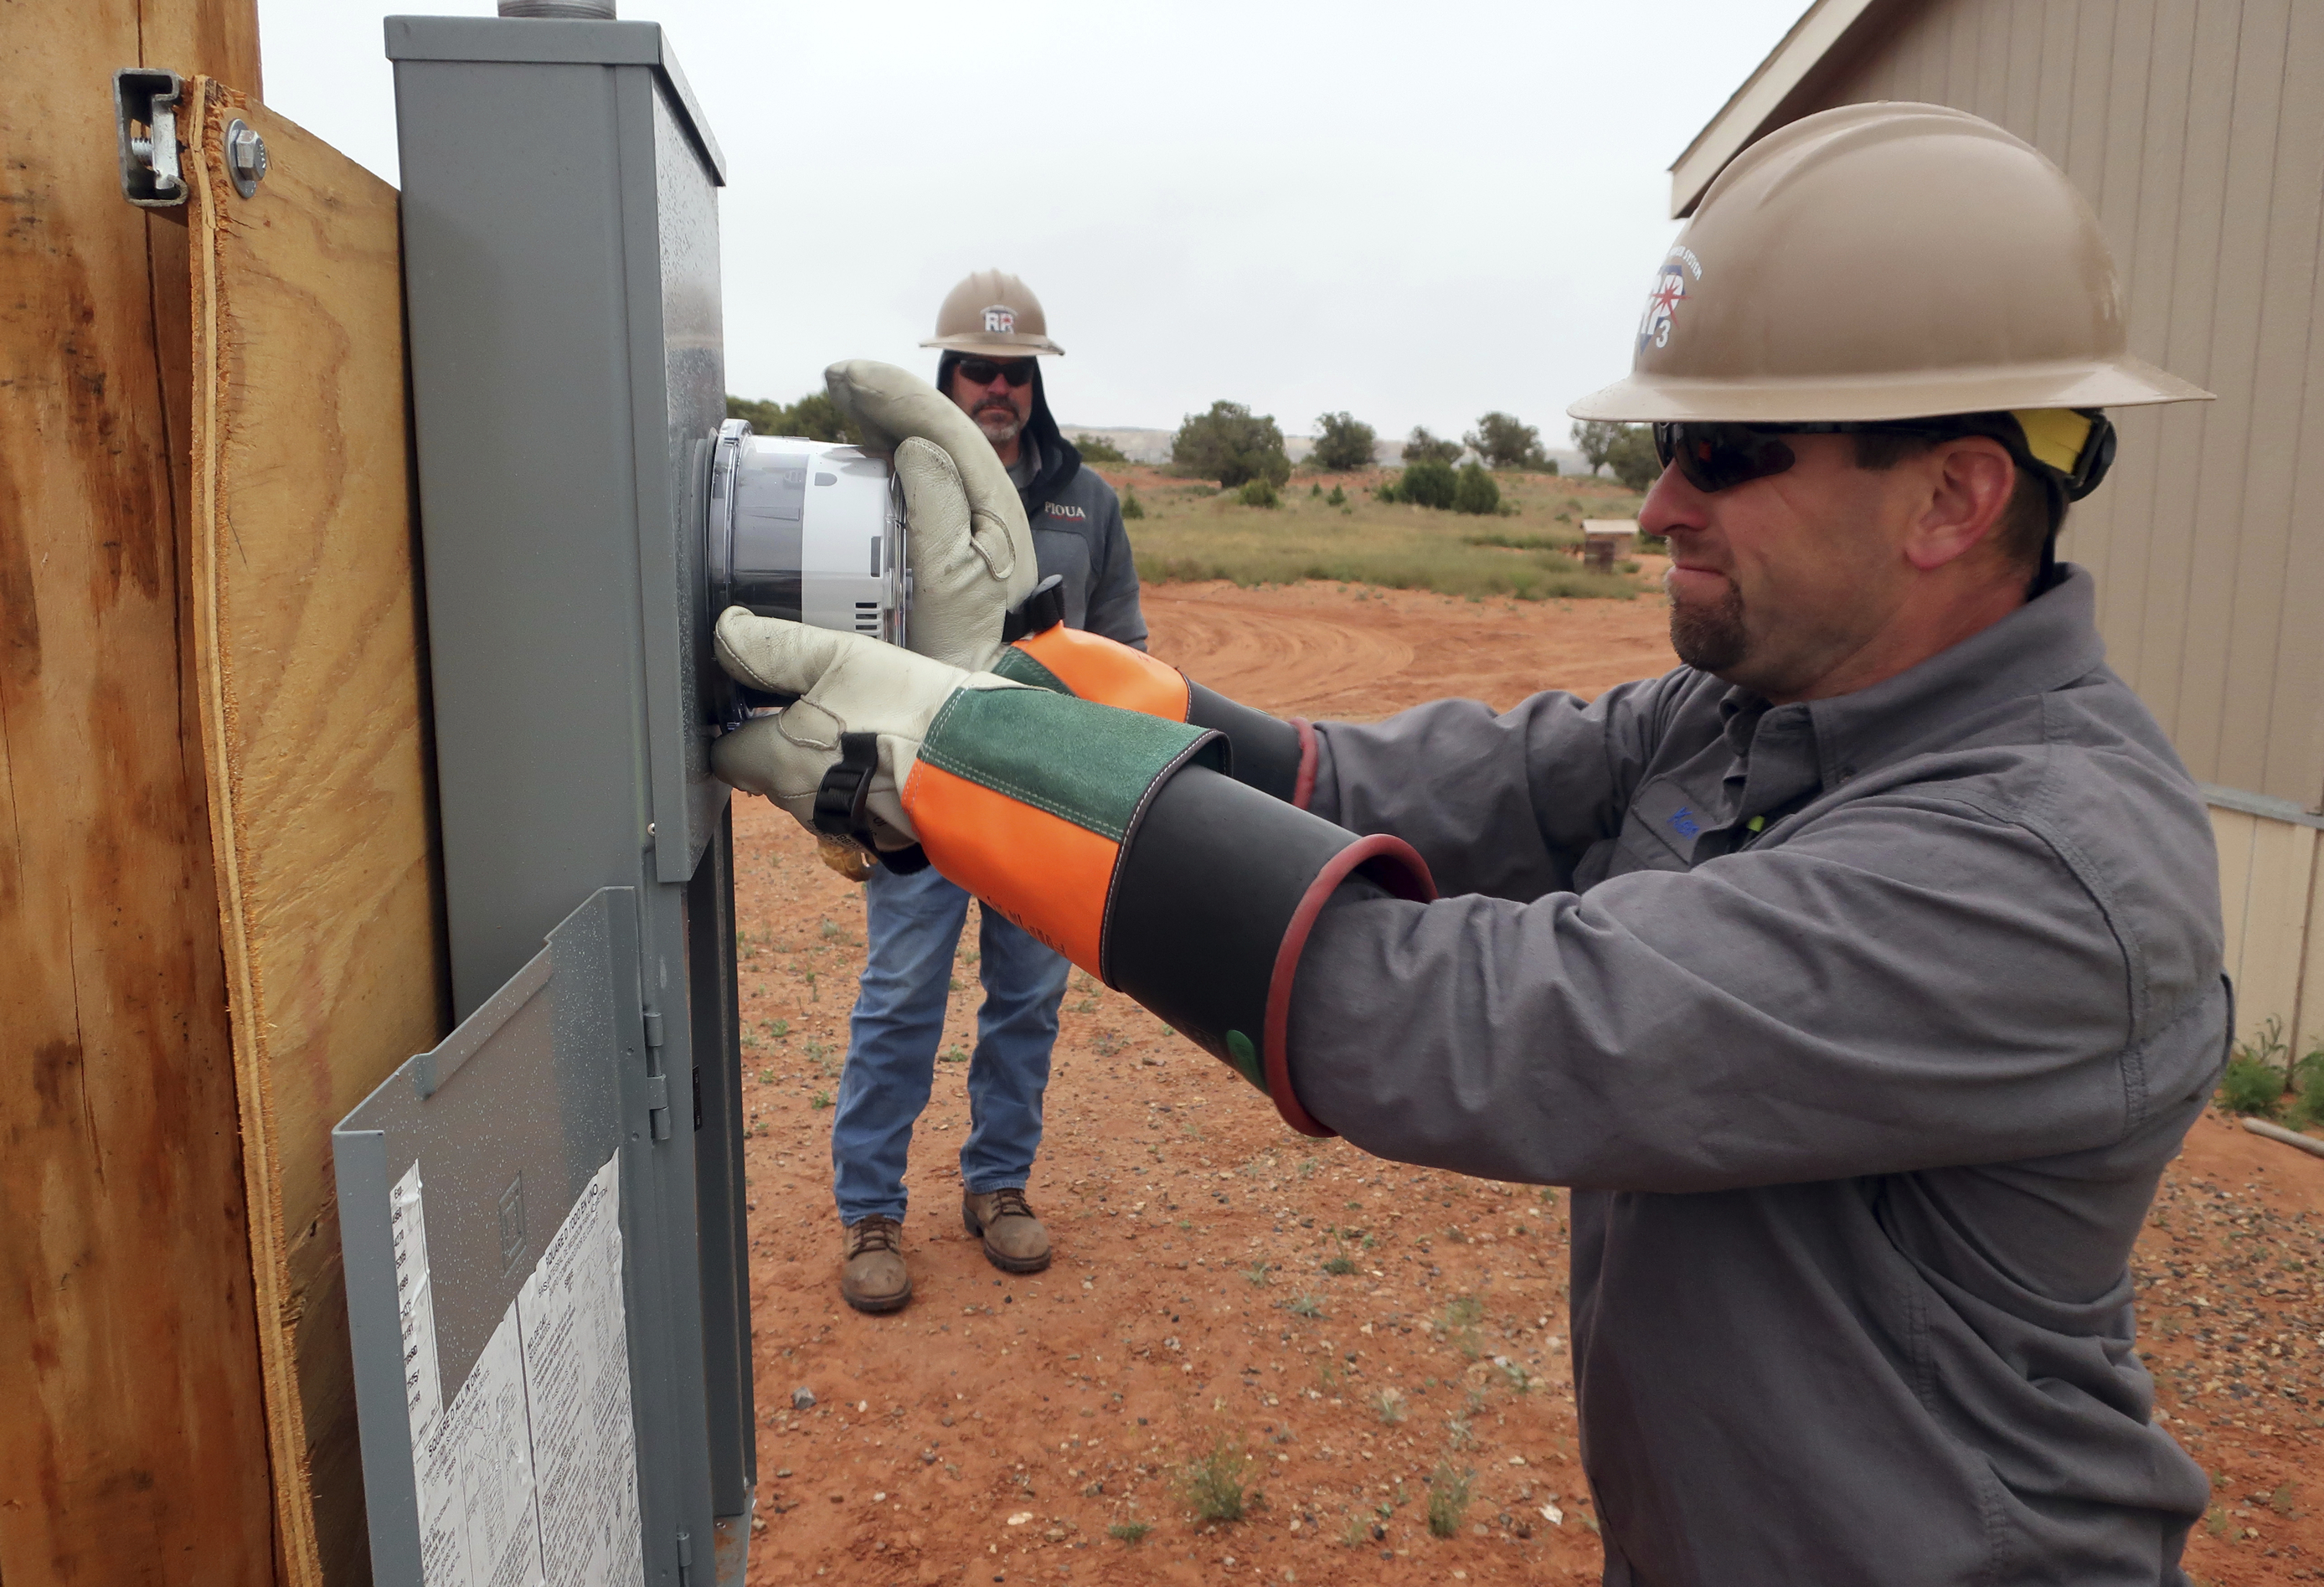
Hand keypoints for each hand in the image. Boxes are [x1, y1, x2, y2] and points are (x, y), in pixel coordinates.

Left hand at [709, 606, 1019, 847]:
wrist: (982, 766)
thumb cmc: (909, 710)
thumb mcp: (841, 656)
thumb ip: (775, 646)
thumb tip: (727, 632)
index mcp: (777, 760)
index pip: (727, 754)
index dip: (740, 724)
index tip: (763, 702)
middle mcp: (798, 804)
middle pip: (772, 771)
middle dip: (790, 741)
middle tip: (832, 705)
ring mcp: (839, 827)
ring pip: (815, 791)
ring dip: (830, 764)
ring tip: (871, 729)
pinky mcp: (879, 840)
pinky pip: (855, 809)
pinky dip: (865, 787)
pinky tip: (892, 757)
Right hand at [825, 360, 1037, 671]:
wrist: (976, 707)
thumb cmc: (969, 649)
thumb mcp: (954, 579)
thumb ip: (938, 509)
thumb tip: (913, 445)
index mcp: (991, 506)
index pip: (942, 427)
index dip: (894, 392)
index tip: (843, 376)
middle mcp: (981, 510)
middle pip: (933, 433)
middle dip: (885, 399)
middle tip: (836, 380)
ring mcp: (963, 530)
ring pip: (922, 456)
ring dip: (883, 425)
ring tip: (843, 402)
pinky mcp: (942, 553)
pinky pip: (911, 490)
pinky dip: (881, 464)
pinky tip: (857, 456)